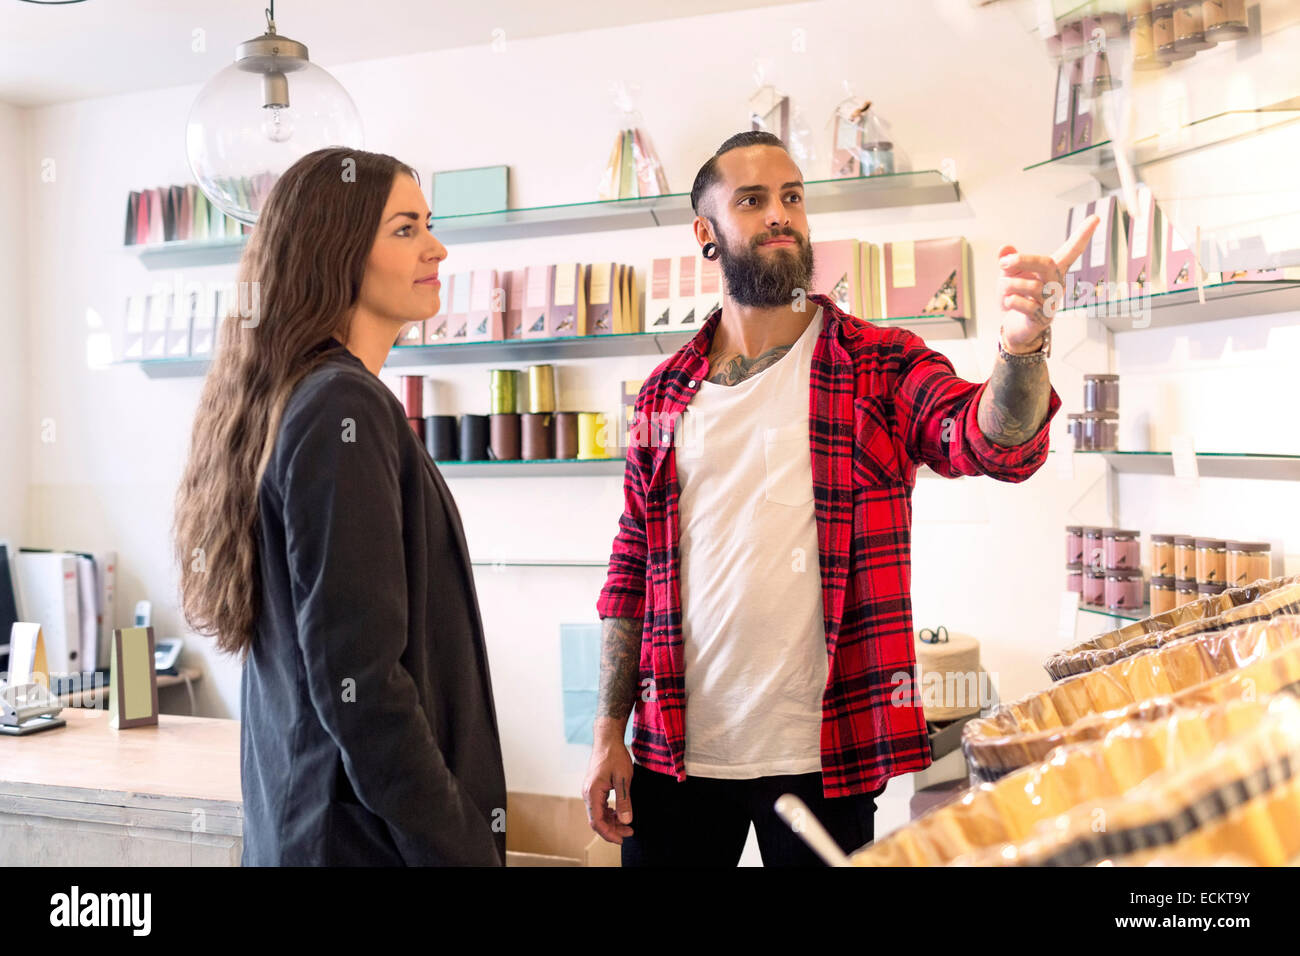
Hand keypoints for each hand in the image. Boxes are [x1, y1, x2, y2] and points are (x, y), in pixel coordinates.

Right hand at [582, 733, 634, 844]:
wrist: (607, 740)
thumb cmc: (615, 756)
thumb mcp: (623, 779)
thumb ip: (624, 801)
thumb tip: (626, 821)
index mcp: (592, 793)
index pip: (597, 821)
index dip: (609, 833)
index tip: (622, 839)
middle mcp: (587, 794)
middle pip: (597, 819)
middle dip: (613, 829)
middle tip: (629, 832)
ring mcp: (589, 791)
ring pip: (598, 813)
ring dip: (612, 821)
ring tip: (627, 825)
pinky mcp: (594, 788)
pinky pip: (599, 806)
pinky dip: (609, 812)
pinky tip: (620, 813)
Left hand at [997, 214, 1099, 353]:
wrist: (1014, 327)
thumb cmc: (1016, 297)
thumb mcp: (1009, 276)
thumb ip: (1009, 261)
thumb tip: (1005, 247)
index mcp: (1053, 270)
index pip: (1071, 251)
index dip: (1082, 235)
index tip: (1096, 218)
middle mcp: (1057, 284)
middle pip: (1047, 264)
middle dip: (1023, 260)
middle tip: (1002, 263)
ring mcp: (1052, 302)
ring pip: (1032, 286)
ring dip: (1009, 285)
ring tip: (1004, 290)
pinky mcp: (1043, 318)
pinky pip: (1026, 305)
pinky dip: (1011, 301)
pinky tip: (1008, 303)